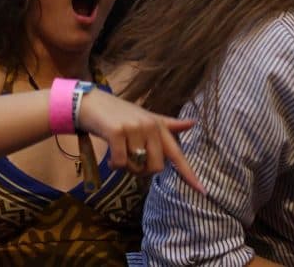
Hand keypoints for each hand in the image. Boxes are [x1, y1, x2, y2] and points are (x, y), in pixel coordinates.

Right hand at [77, 88, 203, 191]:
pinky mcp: (117, 132)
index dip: (189, 174)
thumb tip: (193, 122)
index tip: (203, 191)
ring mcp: (134, 128)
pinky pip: (121, 163)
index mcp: (159, 126)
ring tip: (117, 153)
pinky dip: (114, 165)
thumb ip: (168, 124)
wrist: (90, 102)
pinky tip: (109, 157)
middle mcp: (150, 126)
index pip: (177, 154)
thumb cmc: (118, 113)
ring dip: (125, 167)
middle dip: (142, 171)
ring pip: (136, 166)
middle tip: (130, 162)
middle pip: (156, 167)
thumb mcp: (145, 117)